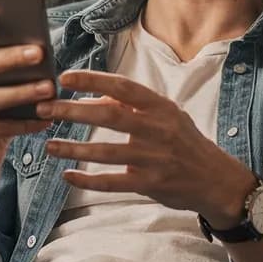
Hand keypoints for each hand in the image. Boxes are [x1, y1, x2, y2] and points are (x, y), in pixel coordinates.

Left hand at [38, 70, 255, 224]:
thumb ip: (133, 107)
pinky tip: (68, 176)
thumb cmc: (185, 143)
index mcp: (161, 107)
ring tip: (49, 146)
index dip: (92, 80)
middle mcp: (158, 129)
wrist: (216, 180)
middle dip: (73, 112)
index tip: (64, 78)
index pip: (122, 88)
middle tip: (45, 109)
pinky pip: (112, 182)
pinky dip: (88, 180)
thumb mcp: (167, 116)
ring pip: (106, 152)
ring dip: (74, 149)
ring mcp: (154, 158)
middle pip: (109, 116)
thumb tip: (92, 98)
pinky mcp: (150, 183)